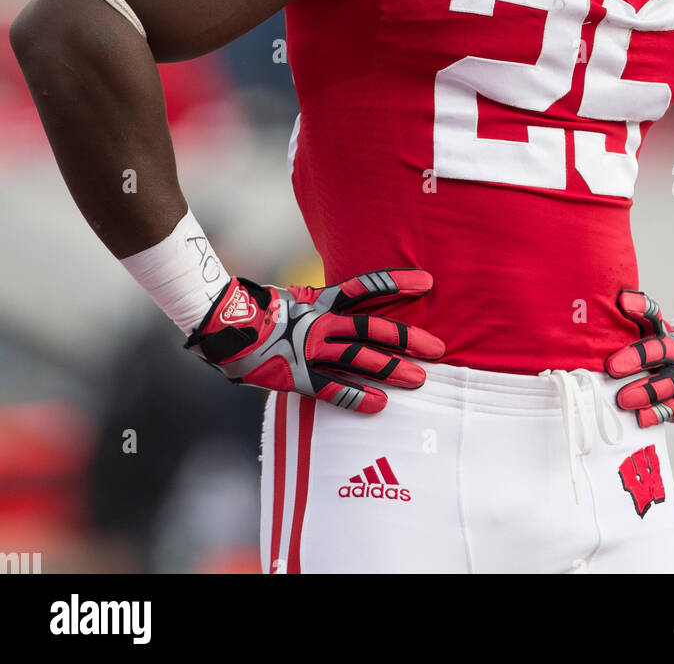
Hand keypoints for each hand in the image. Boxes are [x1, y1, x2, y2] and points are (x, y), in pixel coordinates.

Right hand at [186, 268, 444, 412]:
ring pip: (359, 358)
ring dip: (391, 368)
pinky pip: (332, 388)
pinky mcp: (296, 375)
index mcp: (321, 300)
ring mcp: (309, 349)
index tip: (428, 282)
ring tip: (419, 378)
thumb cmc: (256, 311)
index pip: (367, 287)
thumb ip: (318, 304)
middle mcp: (320, 322)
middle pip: (373, 328)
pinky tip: (380, 405)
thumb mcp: (293, 299)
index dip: (397, 283)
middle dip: (407, 338)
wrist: (220, 324)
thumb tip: (341, 305)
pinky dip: (357, 397)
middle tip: (438, 348)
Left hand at [604, 289, 673, 426]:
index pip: (653, 316)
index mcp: (664, 333)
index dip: (638, 307)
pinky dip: (655, 414)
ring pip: (664, 386)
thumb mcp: (650, 330)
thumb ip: (633, 317)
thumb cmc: (661, 350)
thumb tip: (617, 300)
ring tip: (623, 398)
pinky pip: (669, 410)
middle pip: (657, 353)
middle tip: (612, 367)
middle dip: (635, 359)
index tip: (622, 303)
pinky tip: (641, 417)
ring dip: (643, 392)